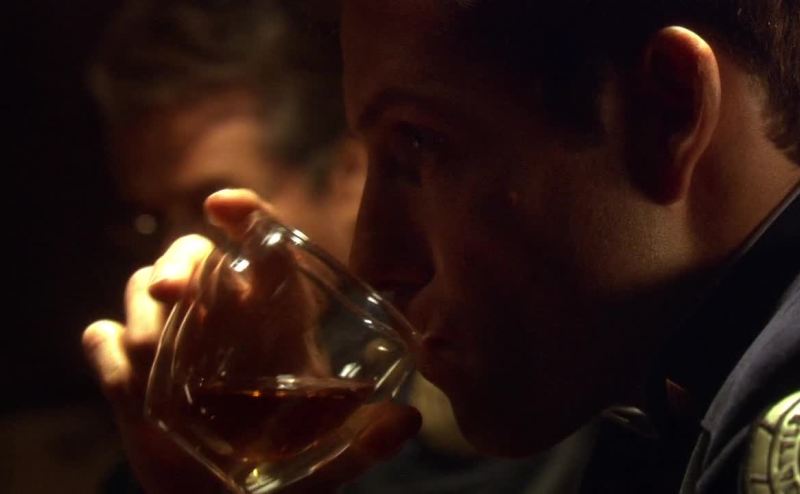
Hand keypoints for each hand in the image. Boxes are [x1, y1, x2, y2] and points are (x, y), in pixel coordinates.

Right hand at [83, 189, 420, 492]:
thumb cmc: (281, 469)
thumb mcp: (327, 459)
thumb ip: (365, 444)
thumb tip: (405, 421)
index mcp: (273, 320)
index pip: (261, 247)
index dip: (245, 216)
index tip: (223, 205)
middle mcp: (221, 318)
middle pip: (190, 254)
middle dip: (176, 265)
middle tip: (171, 296)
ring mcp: (171, 342)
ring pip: (141, 288)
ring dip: (142, 314)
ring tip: (151, 353)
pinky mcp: (128, 374)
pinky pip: (102, 341)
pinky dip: (106, 349)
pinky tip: (122, 372)